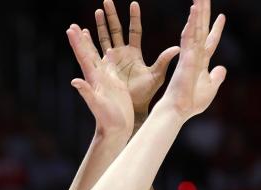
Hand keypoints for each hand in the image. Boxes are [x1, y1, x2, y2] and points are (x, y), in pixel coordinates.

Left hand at [67, 24, 134, 136]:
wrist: (117, 129)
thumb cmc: (107, 120)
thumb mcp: (97, 105)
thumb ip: (87, 93)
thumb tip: (75, 81)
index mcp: (94, 79)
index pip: (84, 57)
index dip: (77, 43)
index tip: (70, 29)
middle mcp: (98, 78)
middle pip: (88, 54)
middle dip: (81, 40)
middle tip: (73, 26)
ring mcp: (106, 80)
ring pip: (97, 57)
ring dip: (91, 44)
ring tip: (86, 31)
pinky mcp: (115, 84)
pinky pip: (110, 66)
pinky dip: (108, 56)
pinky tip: (108, 50)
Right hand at [94, 1, 179, 115]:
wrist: (133, 108)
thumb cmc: (145, 94)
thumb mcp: (156, 76)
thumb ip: (164, 60)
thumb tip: (177, 48)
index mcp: (134, 53)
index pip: (134, 30)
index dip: (134, 17)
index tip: (133, 3)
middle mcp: (122, 54)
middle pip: (115, 30)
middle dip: (111, 15)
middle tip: (106, 1)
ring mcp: (112, 60)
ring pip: (104, 38)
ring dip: (100, 24)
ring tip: (97, 11)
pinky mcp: (104, 68)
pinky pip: (95, 53)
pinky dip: (89, 42)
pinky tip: (83, 32)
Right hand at [155, 0, 226, 120]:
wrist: (180, 109)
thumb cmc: (192, 101)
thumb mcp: (211, 88)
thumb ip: (217, 77)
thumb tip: (223, 68)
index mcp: (202, 62)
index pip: (211, 41)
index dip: (216, 29)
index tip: (222, 16)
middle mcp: (195, 54)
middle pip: (202, 29)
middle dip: (204, 13)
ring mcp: (190, 54)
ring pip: (195, 28)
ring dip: (197, 12)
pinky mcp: (185, 56)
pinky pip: (189, 36)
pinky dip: (192, 23)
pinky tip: (194, 10)